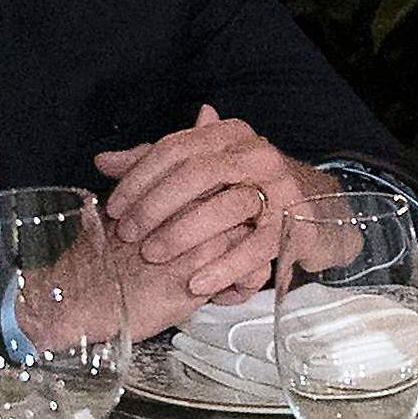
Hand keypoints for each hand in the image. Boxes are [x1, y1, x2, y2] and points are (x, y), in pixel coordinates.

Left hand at [91, 106, 331, 302]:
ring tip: (154, 256)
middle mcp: (259, 155)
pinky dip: (224, 267)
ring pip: (228, 206)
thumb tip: (103, 161)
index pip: (177, 147)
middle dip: (157, 205)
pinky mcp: (296, 225)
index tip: (115, 206)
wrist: (313, 211)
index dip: (140, 177)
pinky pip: (257, 247)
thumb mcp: (201, 172)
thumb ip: (155, 165)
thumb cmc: (244, 191)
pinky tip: (196, 283)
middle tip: (129, 233)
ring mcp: (282, 189)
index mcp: (231, 135)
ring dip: (185, 233)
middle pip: (199, 172)